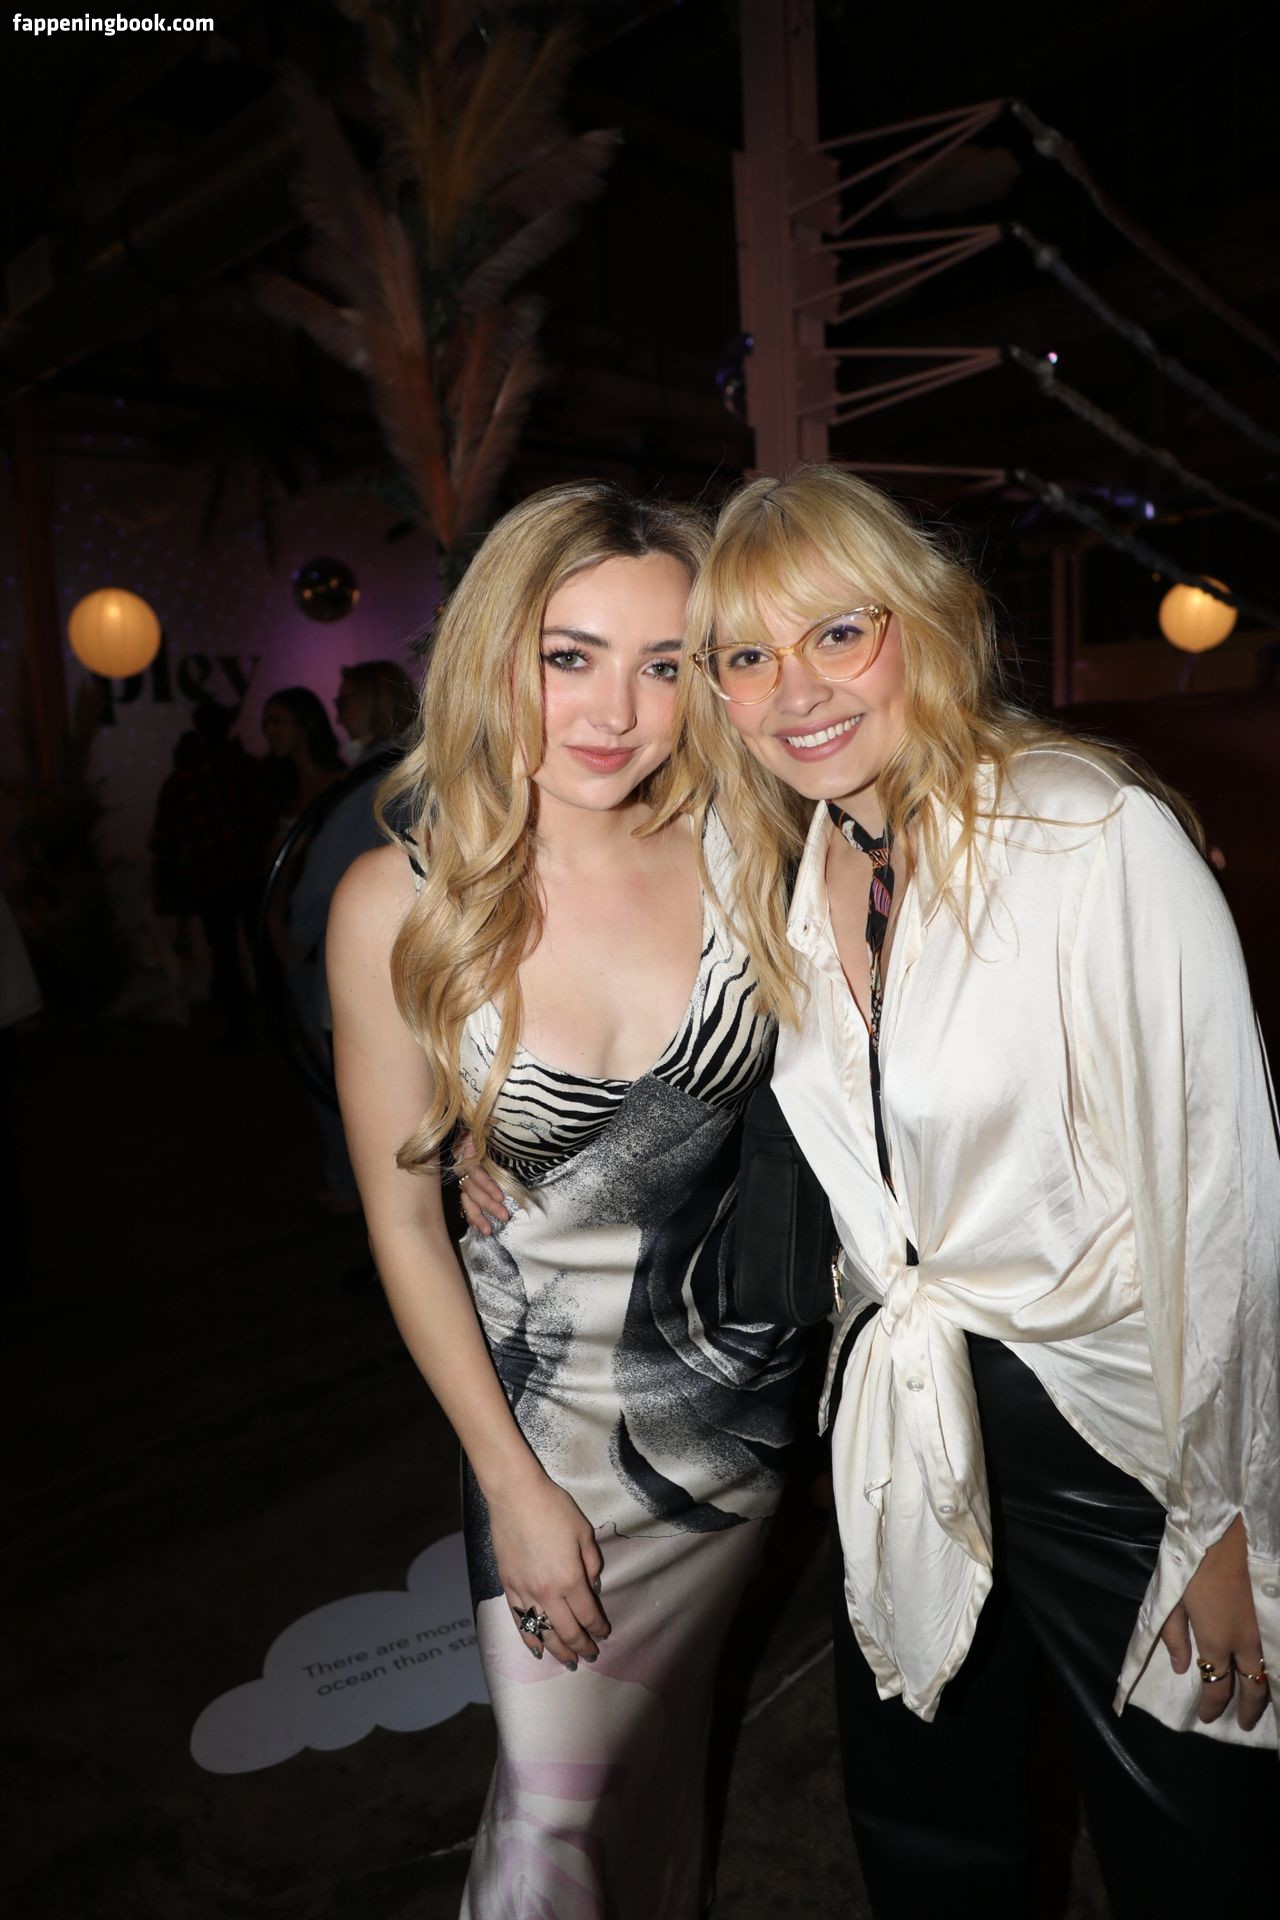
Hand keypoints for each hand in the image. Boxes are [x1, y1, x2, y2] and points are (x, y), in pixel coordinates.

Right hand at [455, 1136, 510, 1235]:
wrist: (469, 1125)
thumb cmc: (481, 1127)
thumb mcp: (483, 1127)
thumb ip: (483, 1133)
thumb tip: (481, 1140)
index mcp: (466, 1151)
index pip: (474, 1171)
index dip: (486, 1183)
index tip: (500, 1195)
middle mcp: (461, 1166)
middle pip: (471, 1188)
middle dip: (488, 1204)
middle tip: (504, 1216)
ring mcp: (462, 1177)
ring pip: (467, 1198)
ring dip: (478, 1215)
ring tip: (488, 1231)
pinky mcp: (465, 1185)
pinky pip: (465, 1203)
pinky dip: (472, 1216)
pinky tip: (479, 1227)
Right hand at [486, 1470, 609, 1669]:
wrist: (515, 1496)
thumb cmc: (553, 1509)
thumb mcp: (583, 1532)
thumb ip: (591, 1563)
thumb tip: (591, 1586)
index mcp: (570, 1579)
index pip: (588, 1614)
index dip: (598, 1628)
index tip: (604, 1634)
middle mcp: (547, 1592)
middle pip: (567, 1630)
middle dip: (581, 1646)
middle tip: (590, 1656)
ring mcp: (524, 1592)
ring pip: (542, 1632)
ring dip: (557, 1650)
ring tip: (568, 1662)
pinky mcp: (508, 1586)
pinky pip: (519, 1621)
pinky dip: (528, 1639)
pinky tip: (536, 1650)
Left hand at [1160, 1515, 1269, 1730]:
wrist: (1228, 1531)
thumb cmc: (1194, 1561)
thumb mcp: (1171, 1598)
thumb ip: (1175, 1636)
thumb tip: (1181, 1668)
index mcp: (1216, 1639)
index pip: (1216, 1685)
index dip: (1212, 1705)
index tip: (1206, 1717)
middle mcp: (1245, 1642)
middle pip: (1252, 1686)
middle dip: (1249, 1709)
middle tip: (1246, 1724)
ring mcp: (1265, 1629)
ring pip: (1271, 1672)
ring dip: (1267, 1693)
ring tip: (1264, 1706)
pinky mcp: (1274, 1615)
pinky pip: (1278, 1653)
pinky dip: (1277, 1670)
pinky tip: (1273, 1673)